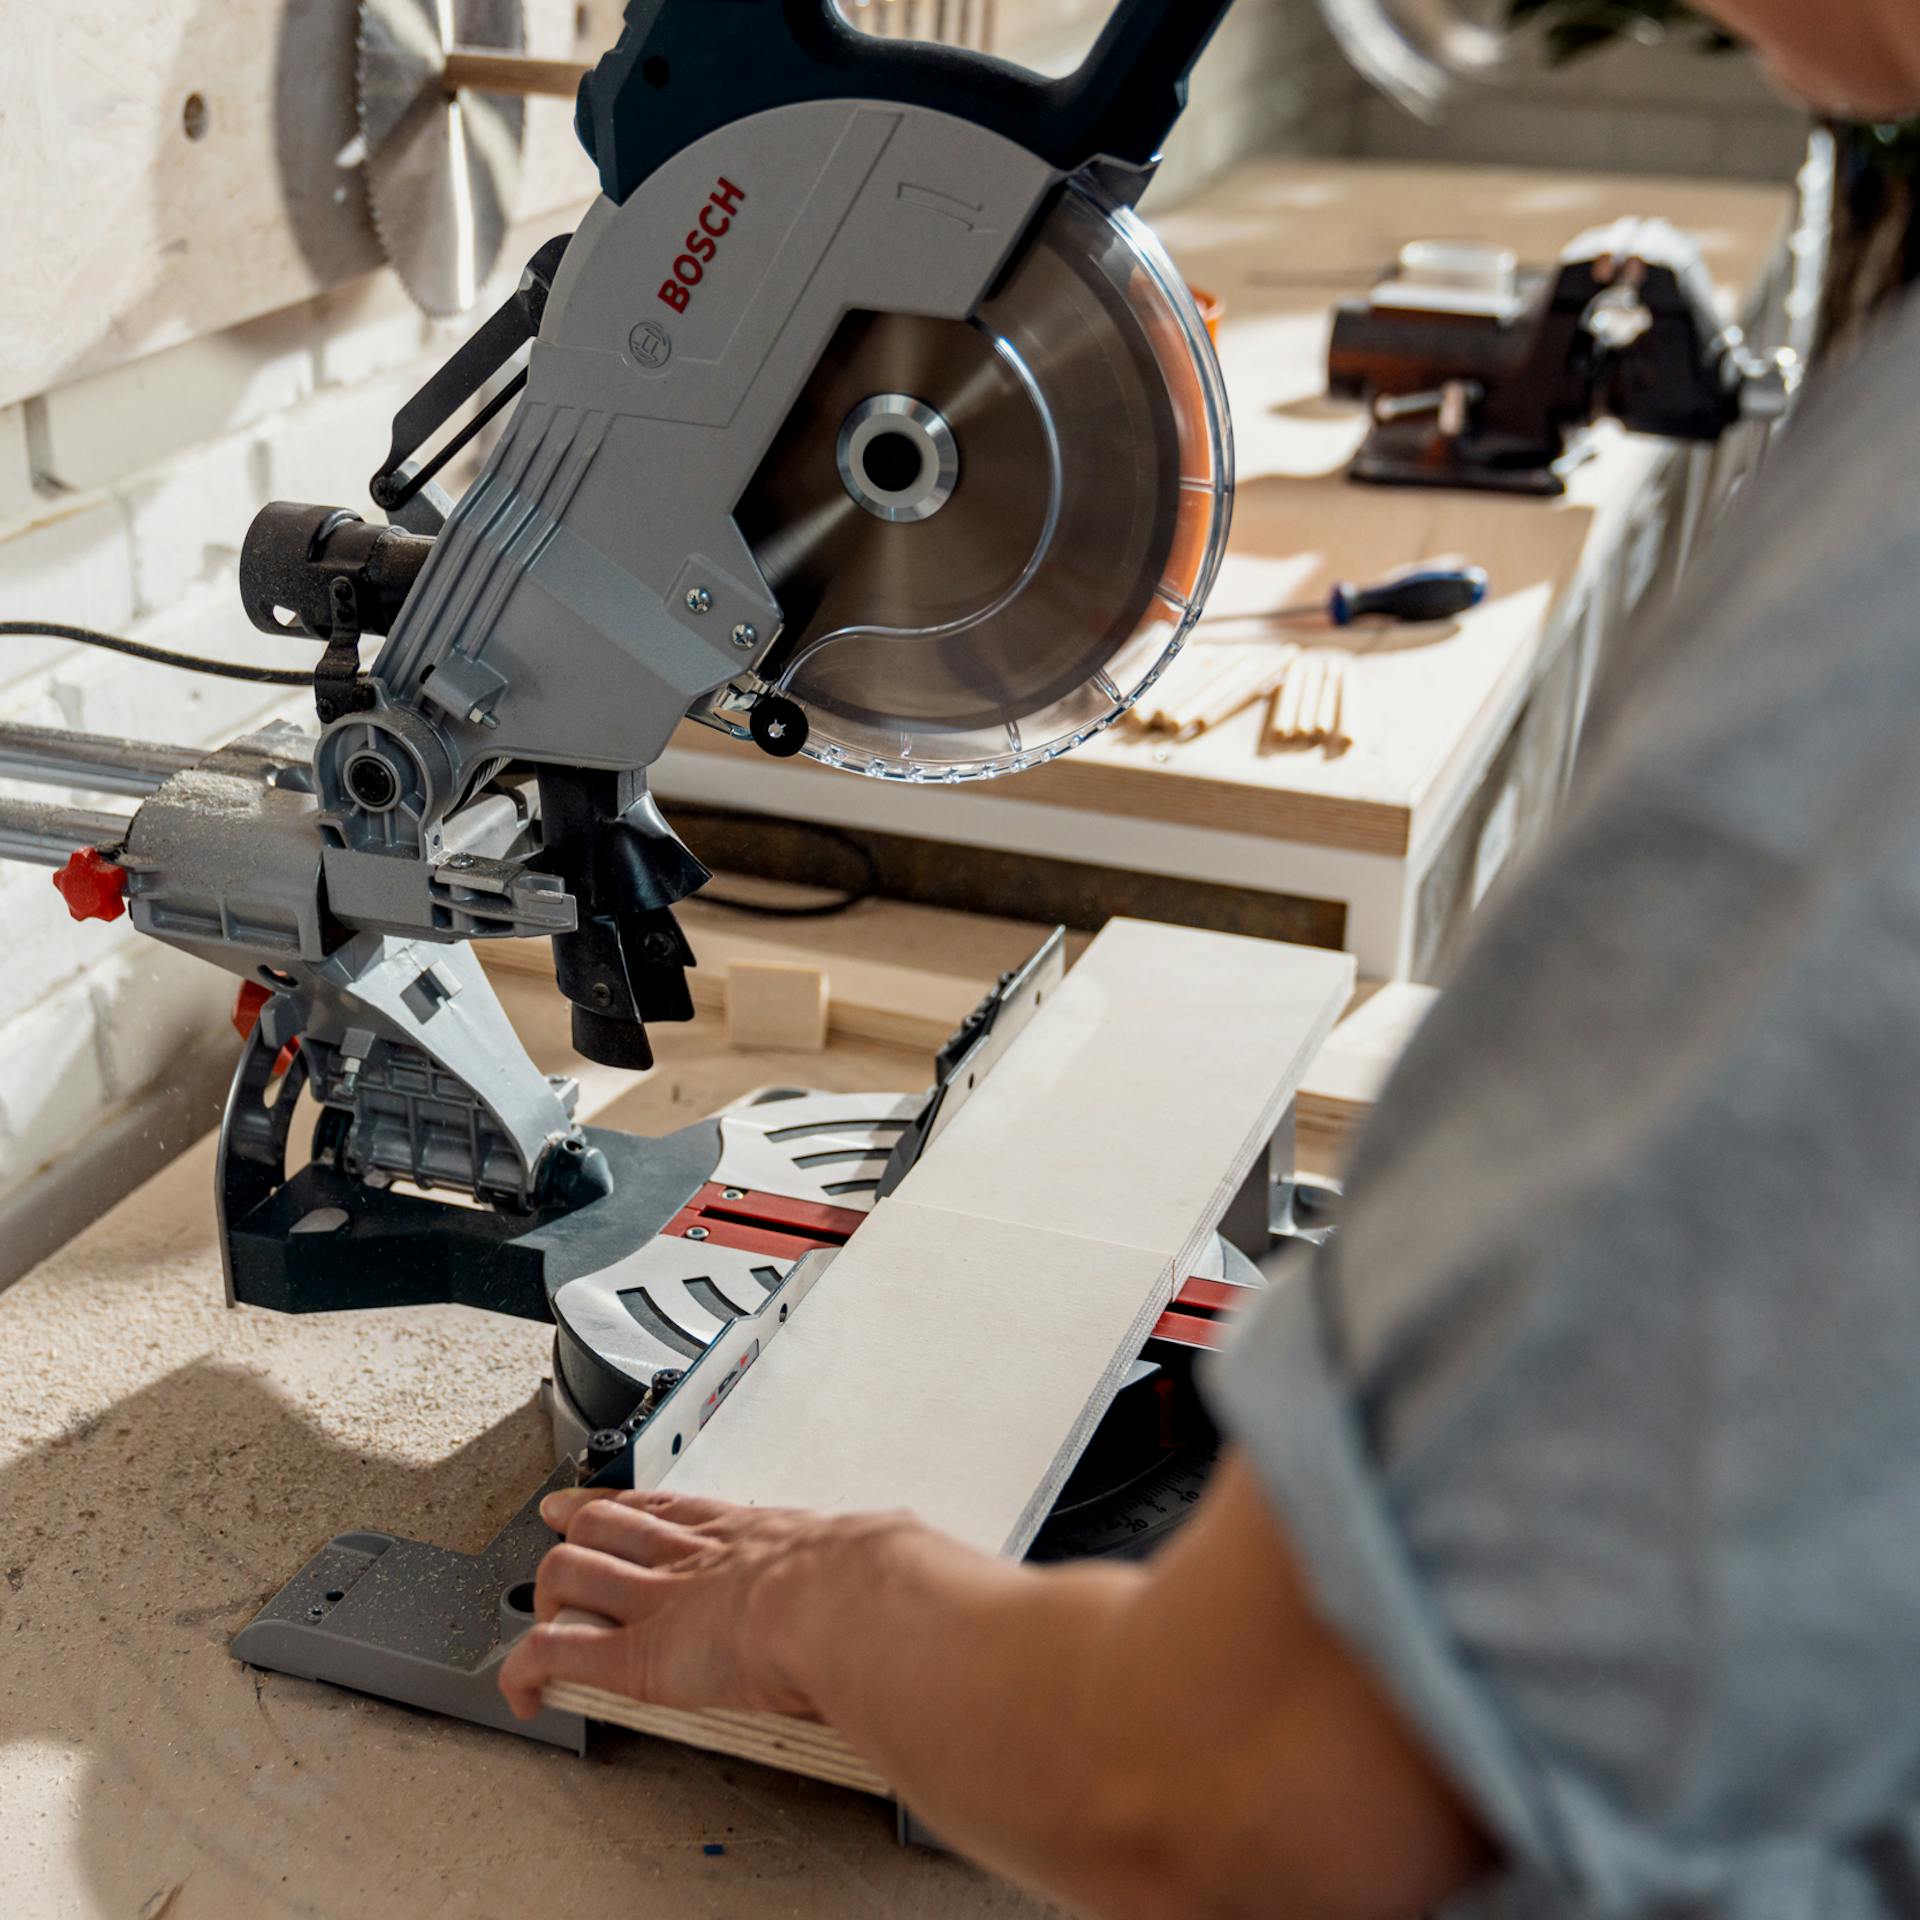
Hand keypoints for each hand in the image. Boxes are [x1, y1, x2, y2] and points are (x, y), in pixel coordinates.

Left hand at [497, 1485, 914, 1721]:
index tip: (605, 1501)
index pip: (673, 1506)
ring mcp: (659, 1601)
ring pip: (574, 1574)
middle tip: (555, 1533)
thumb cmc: (872, 1584)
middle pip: (610, 1525)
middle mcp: (694, 1557)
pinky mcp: (637, 1654)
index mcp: (748, 1534)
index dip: (630, 1503)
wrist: (850, 1601)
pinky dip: (530, 1671)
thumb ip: (872, 1559)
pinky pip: (560, 1654)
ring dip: (552, 1592)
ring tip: (546, 1611)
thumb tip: (916, 1561)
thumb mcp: (868, 1554)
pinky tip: (526, 1691)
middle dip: (576, 1529)